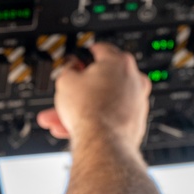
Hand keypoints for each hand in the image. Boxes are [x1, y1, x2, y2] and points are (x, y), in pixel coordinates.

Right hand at [36, 42, 150, 152]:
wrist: (104, 143)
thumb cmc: (89, 110)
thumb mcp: (65, 81)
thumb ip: (68, 69)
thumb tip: (72, 68)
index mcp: (119, 62)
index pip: (100, 50)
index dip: (82, 56)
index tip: (75, 62)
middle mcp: (134, 79)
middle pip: (100, 80)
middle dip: (77, 88)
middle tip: (63, 92)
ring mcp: (137, 101)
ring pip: (102, 100)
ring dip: (80, 107)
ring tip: (57, 118)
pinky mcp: (135, 120)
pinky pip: (108, 115)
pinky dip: (92, 118)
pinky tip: (70, 127)